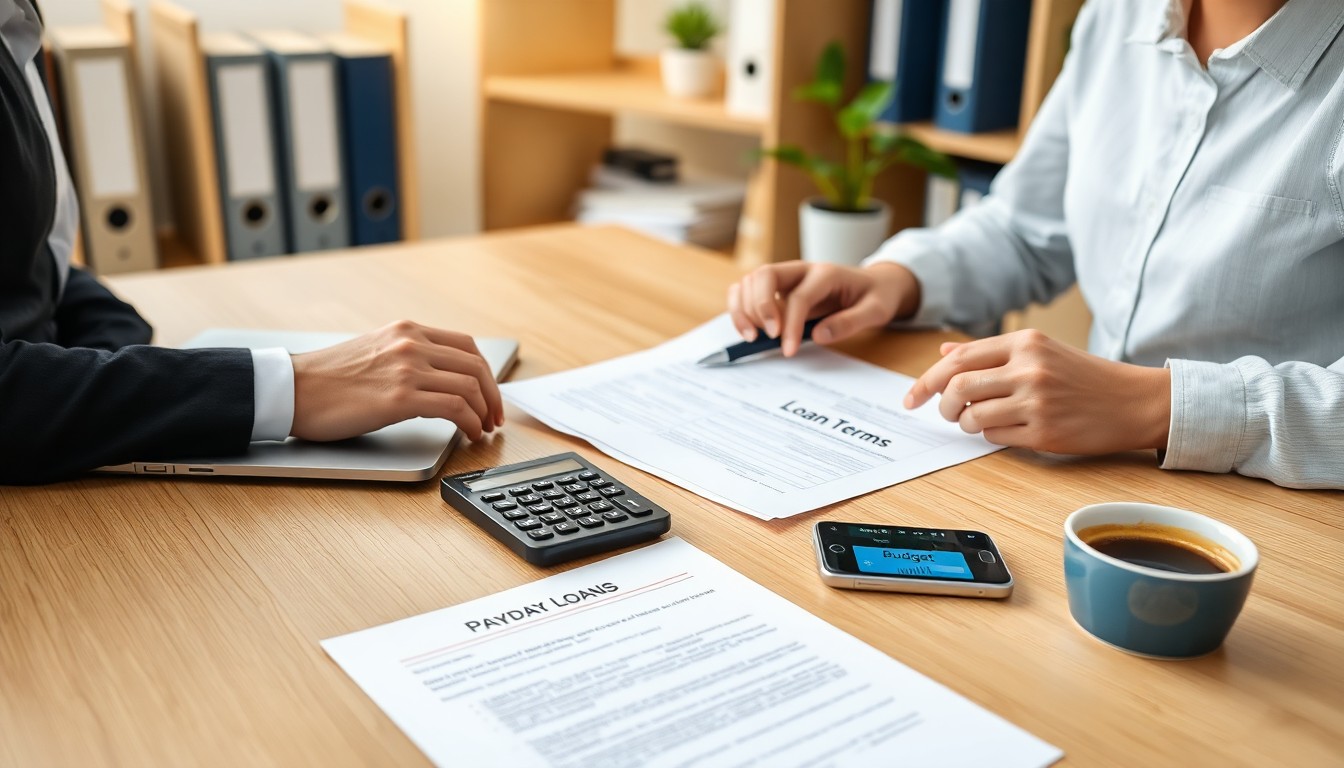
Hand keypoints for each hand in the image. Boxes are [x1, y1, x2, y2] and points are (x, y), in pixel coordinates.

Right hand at [290, 320, 504, 441]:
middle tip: (495, 417)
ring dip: (484, 412)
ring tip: (483, 430)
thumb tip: (437, 380)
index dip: (485, 374)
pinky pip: (455, 408)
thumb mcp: (374, 351)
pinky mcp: (400, 398)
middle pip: (475, 366)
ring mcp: (407, 369)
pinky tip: (470, 435)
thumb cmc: (326, 379)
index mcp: (406, 330)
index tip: (489, 394)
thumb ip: (406, 356)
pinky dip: (471, 423)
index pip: (466, 346)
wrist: (292, 389)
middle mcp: (411, 343)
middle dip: (492, 395)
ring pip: (470, 387)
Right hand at [726, 261, 920, 356]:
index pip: (799, 297)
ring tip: (752, 337)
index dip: (790, 324)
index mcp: (826, 274)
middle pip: (765, 275)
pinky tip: (746, 328)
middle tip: (767, 338)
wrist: (876, 283)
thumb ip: (850, 322)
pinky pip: (748, 289)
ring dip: (744, 308)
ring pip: (751, 281)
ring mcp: (788, 277)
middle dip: (759, 307)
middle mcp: (802, 270)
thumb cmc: (876, 296)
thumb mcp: (876, 311)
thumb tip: (818, 335)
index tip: (788, 351)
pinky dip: (739, 306)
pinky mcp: (779, 287)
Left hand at [904, 330, 1170, 454]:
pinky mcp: (1044, 431)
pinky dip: (989, 436)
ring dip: (965, 423)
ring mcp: (1037, 401)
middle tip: (946, 412)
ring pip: (972, 415)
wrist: (1134, 400)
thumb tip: (944, 353)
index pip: (958, 358)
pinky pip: (995, 437)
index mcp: (1025, 342)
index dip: (927, 380)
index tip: (912, 397)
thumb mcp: (1041, 352)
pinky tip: (1005, 429)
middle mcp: (1029, 368)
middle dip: (941, 404)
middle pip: (957, 386)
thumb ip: (991, 353)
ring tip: (977, 421)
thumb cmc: (1084, 376)